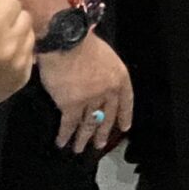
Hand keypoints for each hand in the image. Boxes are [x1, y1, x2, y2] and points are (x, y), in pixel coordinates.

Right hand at [36, 31, 132, 150]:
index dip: (125, 115)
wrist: (67, 41)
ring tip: (80, 148)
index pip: (126, 101)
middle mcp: (108, 91)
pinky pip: (69, 124)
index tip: (124, 127)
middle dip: (102, 132)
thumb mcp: (105, 55)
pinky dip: (65, 135)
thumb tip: (96, 82)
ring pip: (88, 123)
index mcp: (120, 77)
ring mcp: (91, 100)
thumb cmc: (84, 42)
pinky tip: (62, 142)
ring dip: (83, 138)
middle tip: (99, 144)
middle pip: (107, 116)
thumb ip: (104, 72)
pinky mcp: (71, 105)